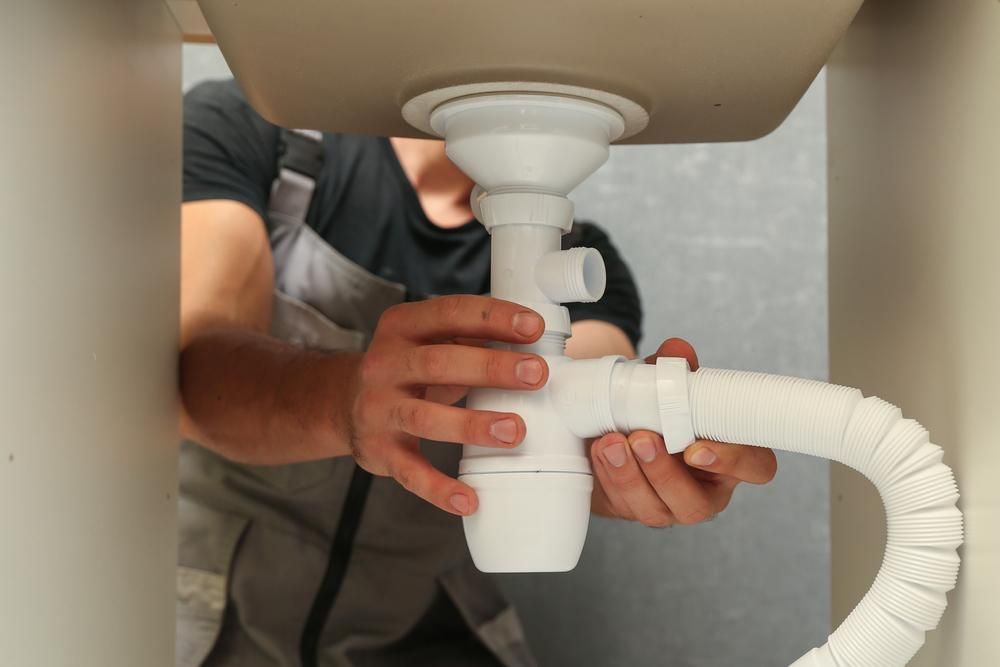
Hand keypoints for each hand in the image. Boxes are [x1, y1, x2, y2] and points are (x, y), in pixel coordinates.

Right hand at [349, 295, 548, 516]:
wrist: (346, 405)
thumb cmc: (410, 370)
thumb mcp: (431, 342)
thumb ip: (473, 337)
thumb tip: (538, 340)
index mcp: (403, 327)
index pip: (450, 313)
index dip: (492, 318)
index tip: (533, 327)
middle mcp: (385, 364)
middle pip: (438, 363)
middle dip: (490, 367)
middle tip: (536, 374)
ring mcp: (379, 409)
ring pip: (425, 417)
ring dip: (471, 424)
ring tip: (515, 431)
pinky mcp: (379, 450)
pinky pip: (410, 472)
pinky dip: (439, 489)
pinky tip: (469, 499)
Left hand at [590, 338, 776, 526]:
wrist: (616, 427)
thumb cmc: (656, 408)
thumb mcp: (664, 383)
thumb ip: (674, 367)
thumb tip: (677, 351)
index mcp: (732, 457)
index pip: (756, 467)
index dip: (733, 462)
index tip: (696, 448)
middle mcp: (706, 490)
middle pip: (698, 503)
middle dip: (664, 472)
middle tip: (641, 438)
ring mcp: (670, 506)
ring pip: (657, 509)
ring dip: (630, 476)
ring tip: (611, 443)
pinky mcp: (636, 510)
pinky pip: (625, 504)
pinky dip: (609, 476)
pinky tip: (600, 451)